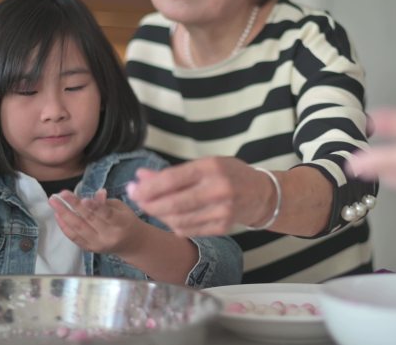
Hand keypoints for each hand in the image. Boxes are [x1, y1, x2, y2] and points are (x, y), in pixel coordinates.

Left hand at [49, 189, 141, 254]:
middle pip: (89, 220)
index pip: (107, 214)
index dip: (95, 207)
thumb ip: (107, 202)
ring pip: (78, 229)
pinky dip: (64, 226)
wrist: (131, 244)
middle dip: (73, 206)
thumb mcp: (122, 208)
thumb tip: (97, 193)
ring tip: (54, 202)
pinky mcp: (90, 249)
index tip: (83, 199)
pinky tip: (58, 215)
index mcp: (121, 224)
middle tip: (60, 194)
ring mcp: (98, 244)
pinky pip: (74, 237)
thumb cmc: (126, 221)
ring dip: (64, 215)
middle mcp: (109, 236)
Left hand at [126, 157, 275, 235]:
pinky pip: (188, 230)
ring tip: (151, 207)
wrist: (262, 194)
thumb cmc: (231, 174)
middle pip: (173, 203)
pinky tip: (169, 216)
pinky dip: (173, 224)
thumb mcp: (205, 164)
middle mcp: (218, 190)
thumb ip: (174, 172)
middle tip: (136, 199)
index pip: (172, 179)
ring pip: (178, 220)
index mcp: (212, 168)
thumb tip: (141, 176)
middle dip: (149, 203)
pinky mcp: (222, 227)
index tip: (133, 188)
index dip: (148, 187)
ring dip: (159, 215)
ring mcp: (222, 211)